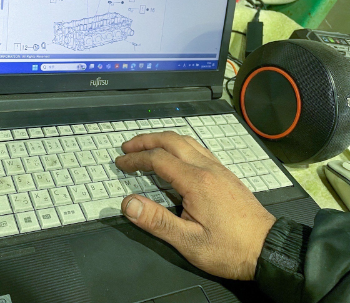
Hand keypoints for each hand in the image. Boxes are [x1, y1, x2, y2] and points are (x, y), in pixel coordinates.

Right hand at [115, 131, 274, 280]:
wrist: (269, 249)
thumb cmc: (229, 249)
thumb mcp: (189, 242)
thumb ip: (156, 221)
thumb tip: (128, 203)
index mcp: (196, 181)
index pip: (158, 159)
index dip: (135, 158)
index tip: (120, 162)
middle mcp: (207, 168)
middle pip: (171, 140)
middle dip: (146, 140)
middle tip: (127, 147)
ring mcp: (218, 168)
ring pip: (186, 141)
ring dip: (162, 139)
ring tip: (146, 146)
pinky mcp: (225, 174)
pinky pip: (198, 148)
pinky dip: (179, 145)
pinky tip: (175, 156)